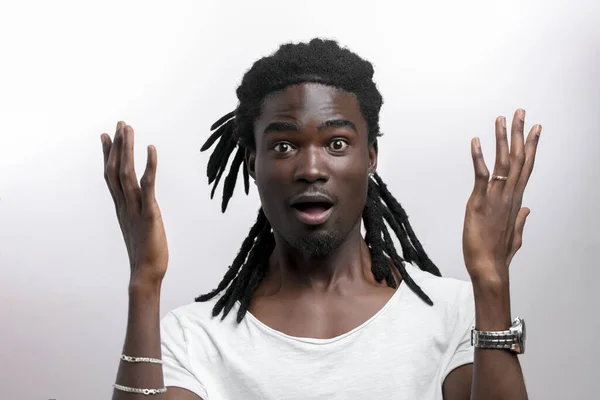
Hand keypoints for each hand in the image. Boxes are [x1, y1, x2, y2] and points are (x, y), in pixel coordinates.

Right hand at [101, 122, 167, 287]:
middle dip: (117, 145)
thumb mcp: (138, 229)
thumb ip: (136, 214)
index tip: (106, 136)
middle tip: (119, 123)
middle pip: (115, 169)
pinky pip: (148, 186)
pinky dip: (149, 166)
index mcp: (122, 207)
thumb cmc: (146, 255)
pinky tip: (151, 149)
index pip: (111, 176)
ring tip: (128, 128)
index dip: (108, 155)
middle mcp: (124, 205)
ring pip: (126, 173)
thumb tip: (141, 207)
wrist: (146, 274)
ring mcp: (134, 208)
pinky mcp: (148, 213)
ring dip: (127, 149)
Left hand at [462, 109, 540, 281]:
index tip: (536, 128)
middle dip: (519, 133)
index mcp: (515, 200)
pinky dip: (479, 157)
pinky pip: (480, 175)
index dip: (531, 147)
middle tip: (520, 111)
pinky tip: (476, 141)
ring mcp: (496, 198)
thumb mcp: (514, 235)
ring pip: (503, 162)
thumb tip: (527, 209)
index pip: (526, 167)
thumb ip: (521, 220)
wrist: (489, 268)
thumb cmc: (498, 253)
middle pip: (517, 158)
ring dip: (502, 138)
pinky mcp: (480, 202)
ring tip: (501, 118)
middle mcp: (509, 195)